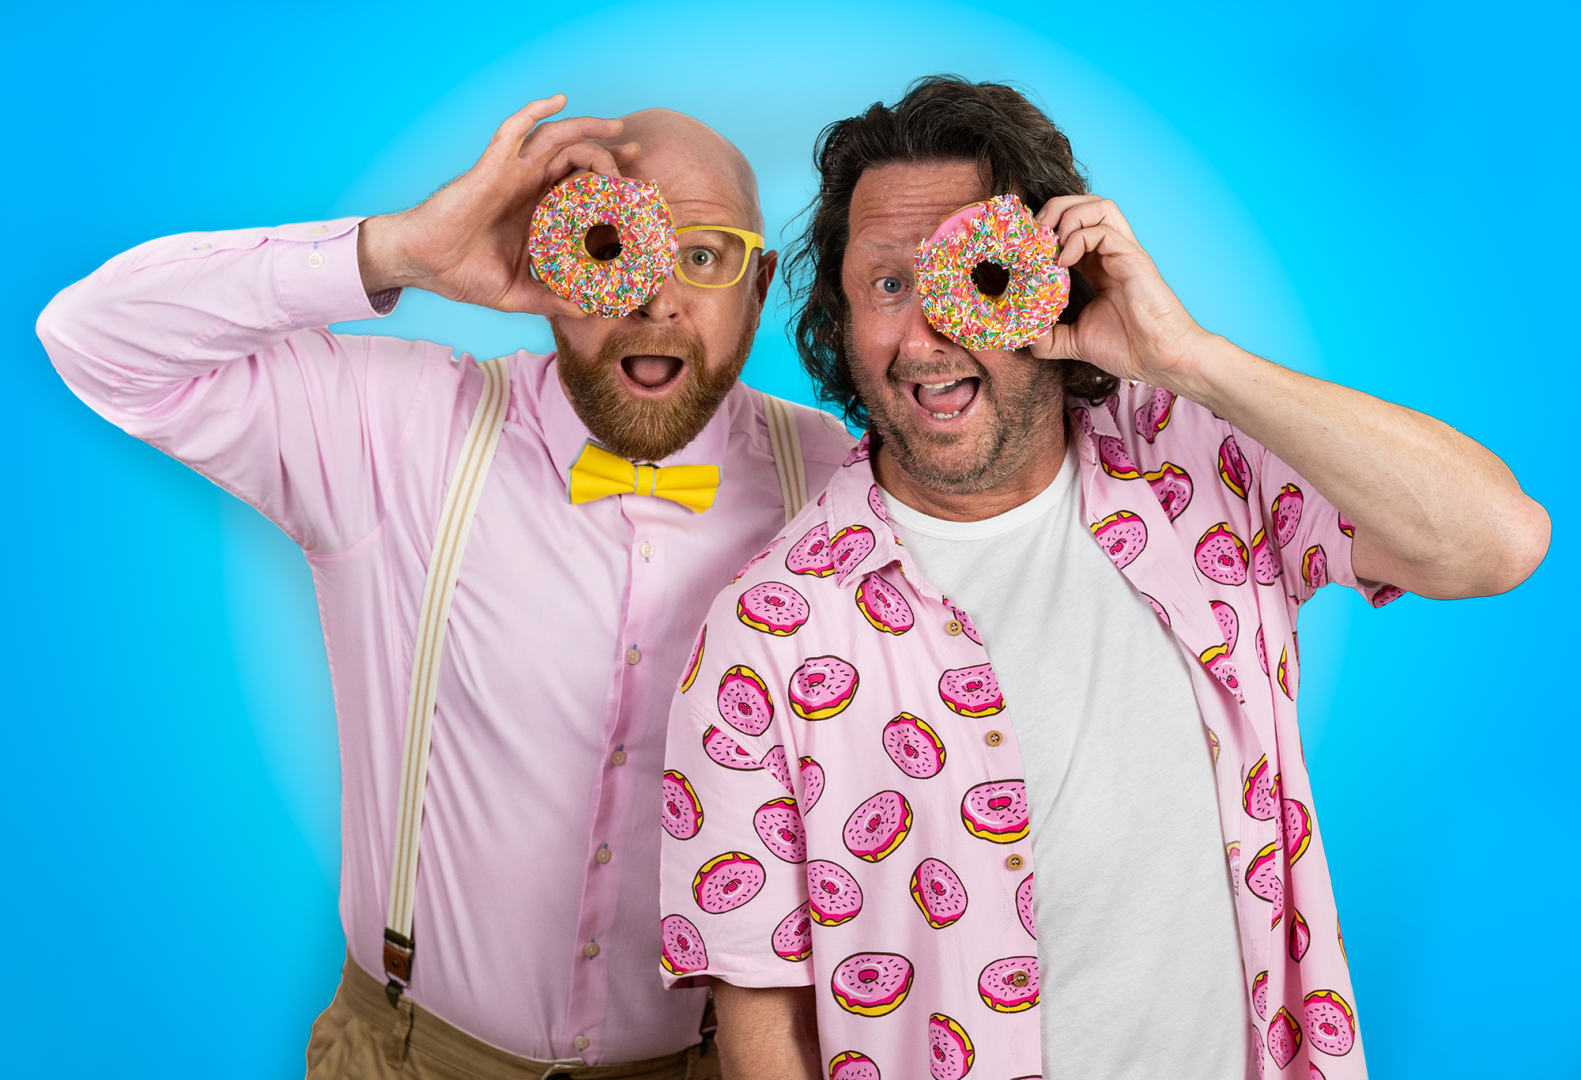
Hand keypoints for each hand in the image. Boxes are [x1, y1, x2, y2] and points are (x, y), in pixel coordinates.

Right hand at [357, 93, 638, 316]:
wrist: (422, 264)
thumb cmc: (462, 274)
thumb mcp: (516, 293)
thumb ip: (551, 300)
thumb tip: (586, 311)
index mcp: (536, 213)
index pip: (580, 190)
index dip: (610, 188)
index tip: (638, 194)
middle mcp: (527, 188)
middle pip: (576, 158)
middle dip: (609, 153)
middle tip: (636, 158)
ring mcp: (510, 174)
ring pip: (556, 139)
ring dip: (587, 129)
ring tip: (617, 130)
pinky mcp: (491, 167)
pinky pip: (514, 130)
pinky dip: (535, 111)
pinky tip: (558, 101)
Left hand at [1027, 195, 1208, 386]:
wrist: (1161, 360)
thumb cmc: (1128, 349)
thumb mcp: (1075, 341)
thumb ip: (1049, 337)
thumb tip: (1024, 335)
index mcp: (1098, 266)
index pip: (1071, 227)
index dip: (1046, 229)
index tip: (1025, 248)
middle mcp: (1111, 253)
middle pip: (1085, 205)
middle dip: (1054, 209)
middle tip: (1034, 234)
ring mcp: (1124, 253)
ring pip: (1098, 206)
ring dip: (1068, 215)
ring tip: (1051, 242)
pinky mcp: (1133, 259)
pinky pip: (1104, 230)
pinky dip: (1078, 237)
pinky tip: (1064, 261)